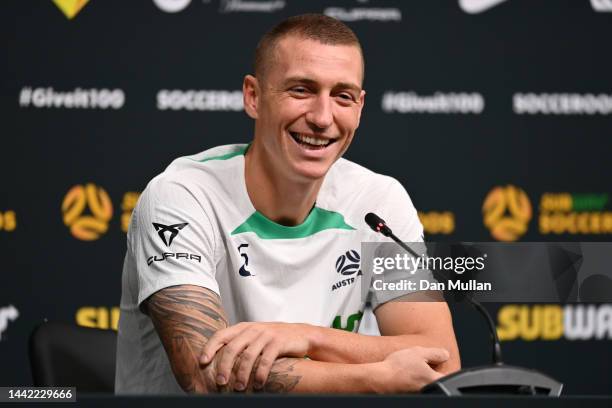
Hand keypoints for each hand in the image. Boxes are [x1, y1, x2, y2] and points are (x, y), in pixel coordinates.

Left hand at [199, 322, 313, 390]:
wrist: (302, 335)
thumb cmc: (274, 339)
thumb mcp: (256, 336)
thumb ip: (240, 344)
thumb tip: (218, 363)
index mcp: (244, 327)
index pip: (221, 335)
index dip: (210, 347)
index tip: (202, 361)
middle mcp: (253, 329)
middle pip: (232, 348)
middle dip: (224, 366)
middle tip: (220, 382)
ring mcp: (266, 334)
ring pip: (248, 356)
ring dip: (241, 374)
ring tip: (238, 388)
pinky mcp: (279, 342)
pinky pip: (266, 360)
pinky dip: (260, 374)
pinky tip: (257, 384)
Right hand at [376, 347, 448, 392]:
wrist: (379, 378)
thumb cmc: (397, 367)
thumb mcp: (419, 353)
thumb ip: (436, 353)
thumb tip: (445, 355)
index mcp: (434, 380)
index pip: (448, 377)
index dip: (443, 367)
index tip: (436, 361)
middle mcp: (428, 390)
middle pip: (437, 379)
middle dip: (431, 370)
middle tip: (421, 362)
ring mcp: (419, 393)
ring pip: (426, 382)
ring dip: (421, 374)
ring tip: (410, 367)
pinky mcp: (409, 394)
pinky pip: (416, 386)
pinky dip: (413, 379)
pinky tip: (405, 373)